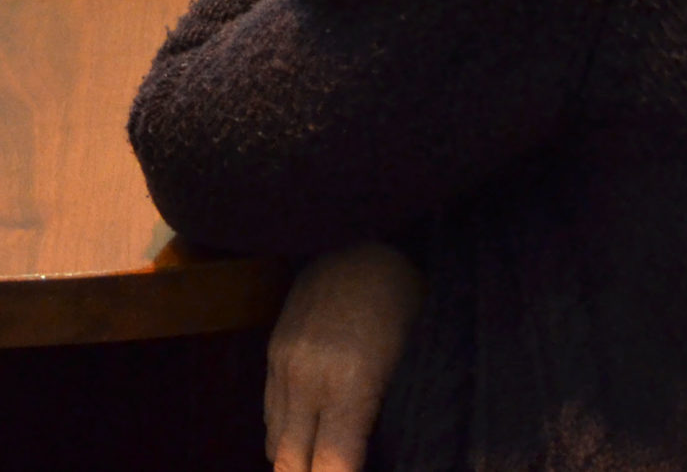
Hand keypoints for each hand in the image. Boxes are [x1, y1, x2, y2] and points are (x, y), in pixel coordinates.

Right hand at [265, 243, 424, 471]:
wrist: (363, 238)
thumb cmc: (408, 301)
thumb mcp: (416, 362)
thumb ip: (392, 418)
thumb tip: (384, 456)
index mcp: (349, 384)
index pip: (331, 466)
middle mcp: (305, 378)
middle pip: (291, 464)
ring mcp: (283, 364)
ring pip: (275, 443)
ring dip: (298, 465)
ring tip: (323, 468)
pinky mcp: (273, 351)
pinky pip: (270, 414)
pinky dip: (288, 438)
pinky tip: (310, 444)